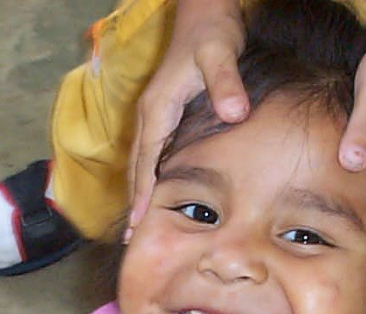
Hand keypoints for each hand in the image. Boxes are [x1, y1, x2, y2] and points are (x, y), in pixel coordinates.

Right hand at [127, 0, 246, 234]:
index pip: (147, 159)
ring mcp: (154, 114)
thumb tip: (234, 114)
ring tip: (137, 226)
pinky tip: (156, 196)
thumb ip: (226, 82)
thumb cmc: (212, 31)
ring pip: (140, 162)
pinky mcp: (164, 114)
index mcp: (158, 106)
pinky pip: (151, 153)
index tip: (139, 223)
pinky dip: (148, 178)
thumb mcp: (221, 52)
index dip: (143, 192)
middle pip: (136, 167)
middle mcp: (150, 113)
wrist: (204, 10)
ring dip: (138, 193)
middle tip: (131, 239)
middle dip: (134, 202)